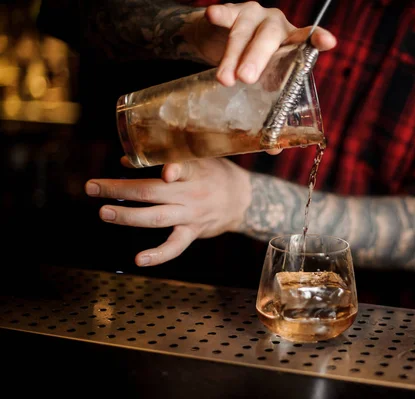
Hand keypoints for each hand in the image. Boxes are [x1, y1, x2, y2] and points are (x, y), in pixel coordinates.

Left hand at [85, 158, 251, 266]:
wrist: (242, 199)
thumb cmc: (213, 173)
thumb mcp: (197, 158)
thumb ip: (164, 157)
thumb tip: (124, 161)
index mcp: (194, 171)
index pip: (185, 167)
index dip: (174, 169)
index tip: (166, 172)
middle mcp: (192, 194)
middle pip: (153, 192)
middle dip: (120, 190)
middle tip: (93, 187)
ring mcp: (192, 215)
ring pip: (156, 218)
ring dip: (128, 216)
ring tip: (104, 213)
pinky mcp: (192, 233)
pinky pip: (174, 247)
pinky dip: (158, 255)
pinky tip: (139, 260)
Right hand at [191, 1, 336, 85]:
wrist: (221, 37)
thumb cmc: (252, 61)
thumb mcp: (265, 76)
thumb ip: (272, 94)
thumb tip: (274, 138)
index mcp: (290, 40)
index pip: (307, 38)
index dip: (317, 39)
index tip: (328, 42)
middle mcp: (275, 24)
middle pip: (268, 38)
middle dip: (257, 58)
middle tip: (247, 78)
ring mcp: (253, 15)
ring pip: (243, 32)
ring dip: (232, 55)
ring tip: (225, 79)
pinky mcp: (231, 11)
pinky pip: (225, 13)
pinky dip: (220, 15)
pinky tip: (214, 15)